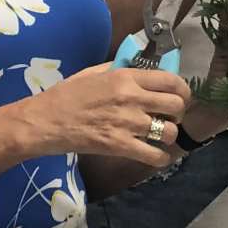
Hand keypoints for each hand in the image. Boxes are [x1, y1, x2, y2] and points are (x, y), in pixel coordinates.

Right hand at [23, 64, 189, 167]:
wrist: (44, 121)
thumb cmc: (65, 95)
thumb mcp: (93, 73)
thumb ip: (118, 70)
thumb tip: (139, 68)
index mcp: (125, 77)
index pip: (171, 80)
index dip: (183, 90)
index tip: (180, 97)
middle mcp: (131, 98)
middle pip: (176, 105)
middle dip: (178, 113)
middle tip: (169, 118)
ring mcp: (127, 123)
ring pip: (169, 132)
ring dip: (168, 136)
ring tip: (159, 138)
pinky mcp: (120, 146)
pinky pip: (154, 155)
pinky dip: (160, 159)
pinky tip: (155, 156)